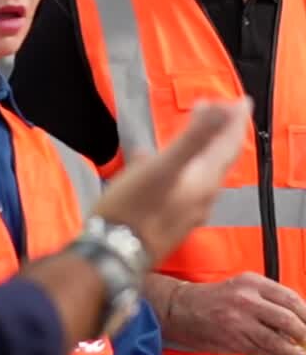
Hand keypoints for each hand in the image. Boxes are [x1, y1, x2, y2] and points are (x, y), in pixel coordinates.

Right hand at [94, 98, 251, 266]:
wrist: (113, 253)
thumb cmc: (134, 209)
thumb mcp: (163, 166)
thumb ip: (194, 138)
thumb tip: (219, 110)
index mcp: (203, 181)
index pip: (228, 145)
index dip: (234, 121)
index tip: (240, 101)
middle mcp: (202, 197)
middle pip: (221, 160)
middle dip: (222, 133)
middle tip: (221, 111)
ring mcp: (187, 211)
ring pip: (205, 174)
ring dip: (205, 150)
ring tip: (199, 133)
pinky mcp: (171, 220)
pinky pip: (188, 187)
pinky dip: (186, 168)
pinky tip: (165, 165)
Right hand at [168, 273, 305, 354]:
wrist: (182, 309)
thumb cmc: (216, 299)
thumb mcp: (243, 288)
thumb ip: (269, 300)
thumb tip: (298, 319)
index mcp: (252, 282)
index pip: (290, 299)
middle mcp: (246, 300)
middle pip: (288, 320)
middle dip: (304, 334)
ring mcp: (239, 322)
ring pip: (277, 340)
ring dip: (293, 351)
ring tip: (300, 354)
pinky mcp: (234, 341)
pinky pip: (263, 352)